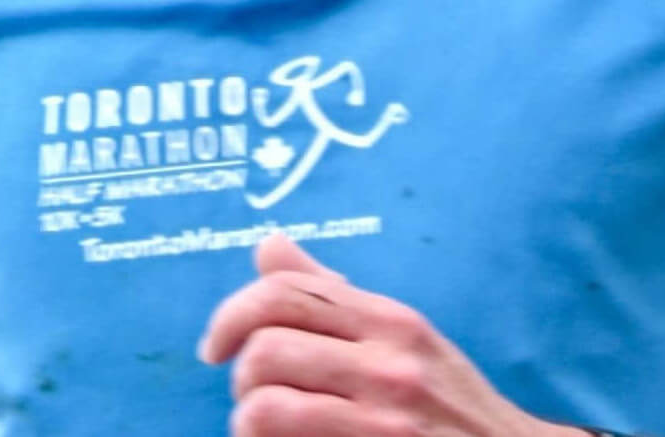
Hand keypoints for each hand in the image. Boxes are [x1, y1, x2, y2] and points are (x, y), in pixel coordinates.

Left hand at [197, 232, 576, 436]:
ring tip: (259, 426)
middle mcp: (389, 366)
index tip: (216, 346)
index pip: (284, 294)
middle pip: (267, 350)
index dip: (231, 315)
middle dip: (238, 376)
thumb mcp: (403, 336)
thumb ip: (332, 294)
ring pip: (267, 408)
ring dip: (246, 421)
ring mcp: (384, 424)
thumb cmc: (448, 402)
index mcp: (389, 321)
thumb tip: (267, 246)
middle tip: (245, 394)